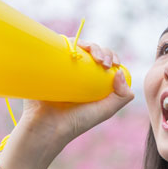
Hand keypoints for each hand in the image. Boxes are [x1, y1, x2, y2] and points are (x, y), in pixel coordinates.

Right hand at [0, 42, 133, 168]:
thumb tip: (120, 72)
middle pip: (91, 51)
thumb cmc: (75, 122)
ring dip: (86, 44)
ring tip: (91, 54)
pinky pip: (55, 48)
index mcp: (91, 80)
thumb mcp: (105, 111)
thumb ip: (121, 97)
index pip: (104, 61)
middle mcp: (76, 72)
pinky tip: (73, 48)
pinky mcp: (46, 65)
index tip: (113, 64)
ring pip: (75, 46)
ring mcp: (61, 67)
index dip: (112, 57)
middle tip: (103, 62)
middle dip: (102, 50)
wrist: (46, 127)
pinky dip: (64, 41)